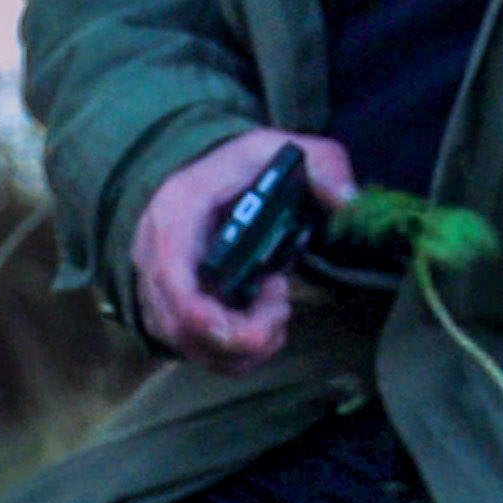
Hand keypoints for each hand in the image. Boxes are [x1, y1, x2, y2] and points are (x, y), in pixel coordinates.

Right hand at [128, 129, 352, 372]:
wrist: (200, 177)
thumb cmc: (236, 168)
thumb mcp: (276, 149)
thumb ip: (320, 163)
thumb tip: (348, 200)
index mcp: (175, 217)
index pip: (171, 280)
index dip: (206, 317)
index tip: (257, 323)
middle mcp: (155, 261)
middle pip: (182, 329)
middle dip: (245, 335)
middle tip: (282, 301)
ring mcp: (159, 292)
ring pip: (193, 350)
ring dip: (247, 347)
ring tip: (276, 306)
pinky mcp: (173, 314)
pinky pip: (200, 353)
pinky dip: (239, 353)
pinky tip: (264, 320)